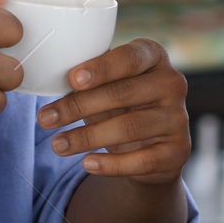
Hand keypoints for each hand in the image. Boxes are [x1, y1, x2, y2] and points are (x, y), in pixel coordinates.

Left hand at [35, 27, 189, 185]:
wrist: (151, 148)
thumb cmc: (121, 105)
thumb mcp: (108, 85)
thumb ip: (89, 77)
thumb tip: (51, 74)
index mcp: (154, 57)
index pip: (130, 57)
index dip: (101, 68)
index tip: (72, 80)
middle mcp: (172, 84)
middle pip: (122, 93)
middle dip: (78, 106)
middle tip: (45, 118)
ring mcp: (178, 118)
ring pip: (128, 128)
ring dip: (86, 137)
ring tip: (57, 144)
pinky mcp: (178, 151)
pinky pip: (142, 160)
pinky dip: (110, 164)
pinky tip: (86, 164)